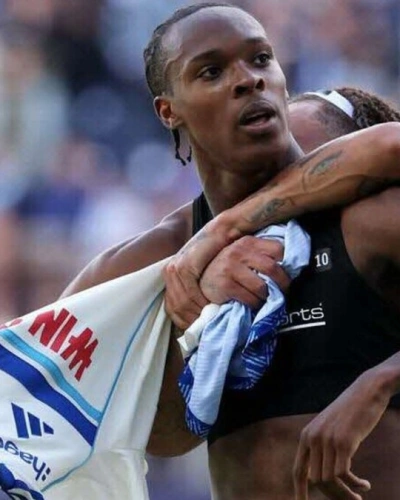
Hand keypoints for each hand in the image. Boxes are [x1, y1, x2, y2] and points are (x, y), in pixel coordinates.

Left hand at [164, 216, 241, 329]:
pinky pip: (190, 292)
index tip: (199, 331)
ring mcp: (175, 269)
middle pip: (176, 307)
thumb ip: (195, 292)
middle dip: (192, 320)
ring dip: (197, 313)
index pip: (172, 308)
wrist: (220, 232)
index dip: (185, 322)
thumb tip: (197, 316)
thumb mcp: (202, 275)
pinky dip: (200, 302)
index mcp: (170, 276)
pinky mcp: (185, 266)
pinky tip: (210, 306)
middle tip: (206, 329)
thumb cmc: (214, 254)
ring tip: (210, 320)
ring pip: (182, 301)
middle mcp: (169, 272)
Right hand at [200, 236, 289, 306]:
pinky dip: (255, 305)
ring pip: (262, 287)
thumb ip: (260, 255)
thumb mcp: (243, 255)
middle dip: (282, 284)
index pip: (278, 249)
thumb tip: (289, 265)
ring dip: (266, 297)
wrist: (201, 282)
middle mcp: (238, 251)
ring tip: (264, 299)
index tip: (287, 275)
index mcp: (247, 242)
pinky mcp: (225, 285)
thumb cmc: (227, 270)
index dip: (287, 264)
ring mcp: (230, 268)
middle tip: (282, 292)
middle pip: (273, 268)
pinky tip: (252, 304)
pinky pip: (250, 299)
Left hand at [293, 369, 391, 499]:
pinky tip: (365, 484)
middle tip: (352, 498)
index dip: (299, 492)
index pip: (298, 471)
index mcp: (306, 435)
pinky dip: (354, 485)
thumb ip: (323, 446)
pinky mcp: (344, 442)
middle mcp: (312, 438)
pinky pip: (343, 475)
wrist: (367, 390)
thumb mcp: (331, 428)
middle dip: (333, 494)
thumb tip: (322, 478)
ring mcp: (327, 440)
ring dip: (346, 493)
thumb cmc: (351, 411)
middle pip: (317, 481)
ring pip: (330, 481)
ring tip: (360, 495)